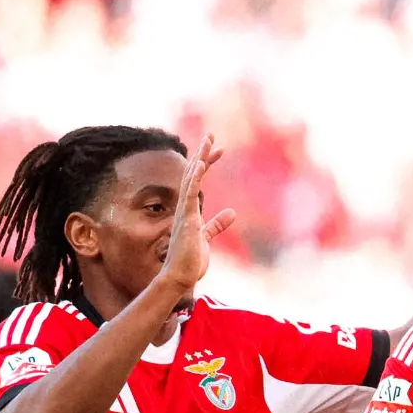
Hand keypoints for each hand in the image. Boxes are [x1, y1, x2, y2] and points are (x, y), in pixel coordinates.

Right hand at [160, 134, 235, 292]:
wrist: (180, 276)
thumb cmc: (190, 261)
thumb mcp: (207, 239)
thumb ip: (217, 224)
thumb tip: (232, 212)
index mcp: (190, 211)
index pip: (197, 181)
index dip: (207, 164)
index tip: (218, 150)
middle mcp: (185, 208)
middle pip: (192, 174)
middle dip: (202, 154)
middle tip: (212, 135)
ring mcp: (185, 212)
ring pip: (190, 179)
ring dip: (200, 159)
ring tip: (208, 140)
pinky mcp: (187, 220)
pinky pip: (189, 194)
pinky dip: (194, 178)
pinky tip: (199, 164)